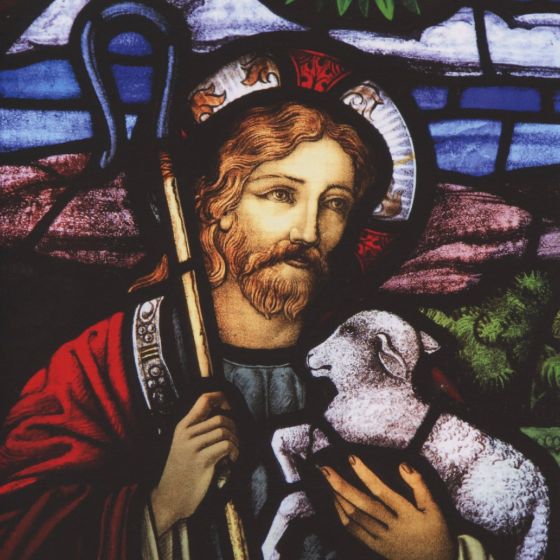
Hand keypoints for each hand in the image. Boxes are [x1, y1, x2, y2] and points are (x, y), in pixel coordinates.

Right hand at [151, 392, 238, 534]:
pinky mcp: (202, 461)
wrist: (169, 498)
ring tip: (231, 451)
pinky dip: (234, 452)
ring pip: (225, 431)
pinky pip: (226, 446)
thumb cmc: (182, 470)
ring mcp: (193, 447)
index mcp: (182, 426)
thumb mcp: (184, 444)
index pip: (204, 399)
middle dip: (233, 427)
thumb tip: (222, 415)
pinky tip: (230, 459)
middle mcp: (186, 433)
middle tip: (233, 439)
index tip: (229, 408)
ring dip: (235, 441)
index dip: (221, 398)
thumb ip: (198, 429)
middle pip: (220, 417)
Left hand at [321, 455, 454, 559]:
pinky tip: (336, 501)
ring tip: (328, 480)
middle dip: (340, 485)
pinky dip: (342, 515)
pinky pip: (355, 531)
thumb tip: (402, 464)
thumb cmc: (436, 532)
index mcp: (406, 514)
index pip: (381, 491)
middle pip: (361, 504)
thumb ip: (418, 484)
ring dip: (339, 498)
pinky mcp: (376, 547)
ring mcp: (382, 539)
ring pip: (355, 518)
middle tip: (325, 469)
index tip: (351, 458)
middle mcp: (392, 527)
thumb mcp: (434, 508)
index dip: (365, 474)